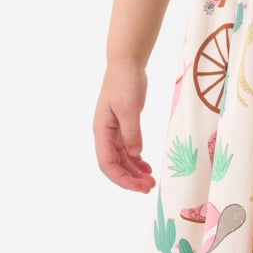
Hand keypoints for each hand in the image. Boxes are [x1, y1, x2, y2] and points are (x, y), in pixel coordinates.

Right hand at [95, 60, 155, 192]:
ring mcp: (114, 132)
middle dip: (130, 179)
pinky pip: (129, 150)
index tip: (139, 187)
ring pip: (122, 160)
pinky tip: (147, 167)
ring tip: (151, 181)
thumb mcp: (129, 107)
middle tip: (149, 187)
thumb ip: (132, 132)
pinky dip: (137, 161)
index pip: (107, 164)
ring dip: (135, 172)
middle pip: (115, 165)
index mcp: (102, 131)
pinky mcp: (124, 127)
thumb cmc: (124, 83)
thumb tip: (135, 154)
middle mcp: (105, 134)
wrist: (127, 64)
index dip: (122, 179)